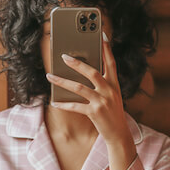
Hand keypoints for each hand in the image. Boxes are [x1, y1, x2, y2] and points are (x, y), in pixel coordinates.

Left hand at [45, 31, 131, 147]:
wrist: (119, 135)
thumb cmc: (112, 114)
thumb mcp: (111, 97)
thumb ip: (101, 84)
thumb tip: (81, 72)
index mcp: (115, 84)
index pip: (111, 62)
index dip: (106, 47)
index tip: (101, 34)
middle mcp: (110, 90)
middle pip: (92, 72)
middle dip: (77, 63)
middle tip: (63, 56)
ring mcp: (102, 101)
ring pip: (79, 87)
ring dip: (62, 81)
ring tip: (50, 76)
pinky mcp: (95, 113)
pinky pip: (75, 106)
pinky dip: (63, 104)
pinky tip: (54, 102)